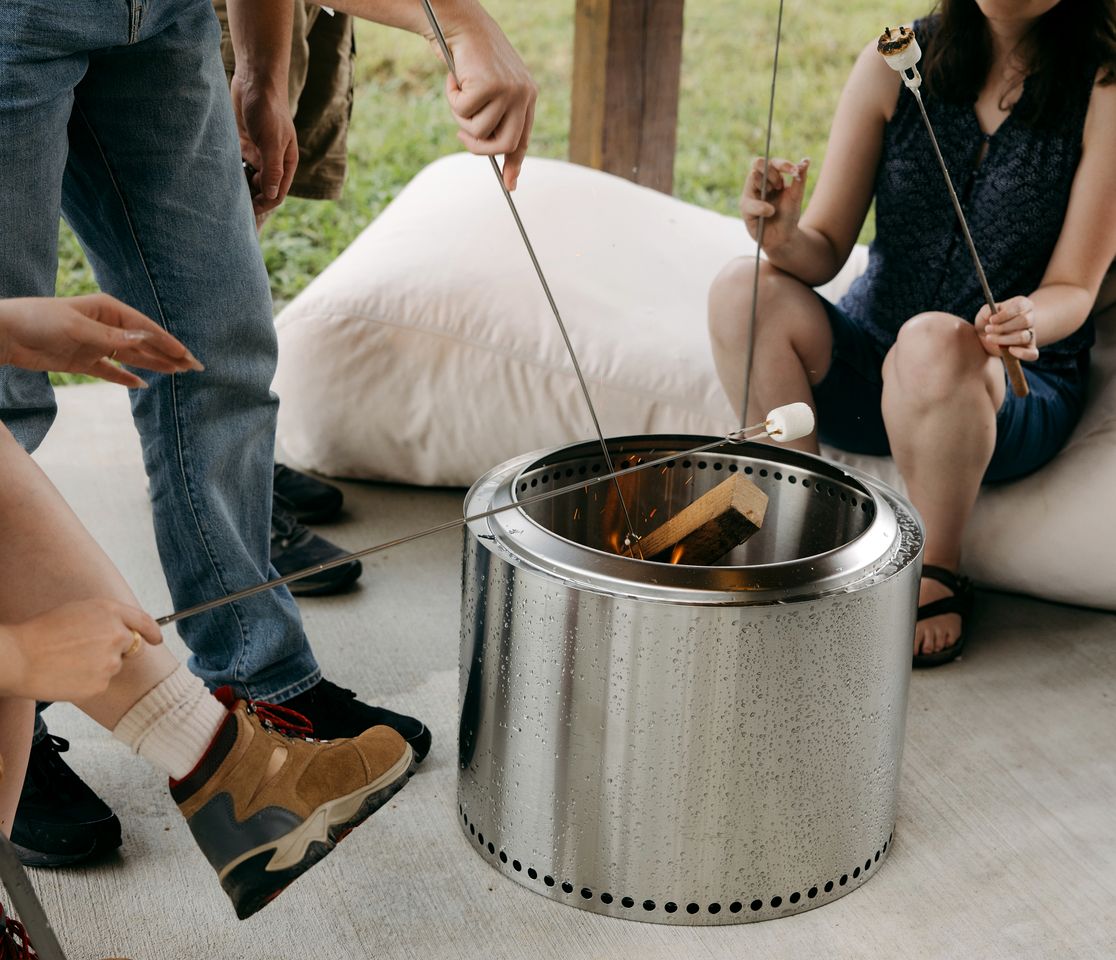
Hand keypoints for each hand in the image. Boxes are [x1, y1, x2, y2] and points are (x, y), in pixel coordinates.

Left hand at [0, 294, 203, 387]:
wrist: (5, 334)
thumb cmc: (38, 321)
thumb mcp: (76, 327)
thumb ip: (111, 337)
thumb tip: (144, 341)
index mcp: (108, 310)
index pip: (146, 329)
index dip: (168, 343)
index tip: (188, 356)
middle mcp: (106, 326)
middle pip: (144, 343)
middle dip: (169, 354)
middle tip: (195, 367)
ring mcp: (96, 344)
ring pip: (133, 357)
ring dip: (155, 365)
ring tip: (178, 373)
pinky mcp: (83, 361)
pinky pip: (111, 371)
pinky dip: (126, 378)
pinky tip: (141, 385)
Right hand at [0, 600, 162, 701]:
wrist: (19, 658)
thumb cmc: (42, 632)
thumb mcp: (79, 610)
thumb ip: (107, 617)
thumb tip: (122, 629)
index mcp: (110, 612)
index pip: (143, 621)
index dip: (152, 631)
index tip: (156, 639)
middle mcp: (116, 635)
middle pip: (129, 646)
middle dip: (115, 649)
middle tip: (87, 651)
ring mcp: (110, 661)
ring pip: (113, 666)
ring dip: (99, 665)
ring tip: (70, 661)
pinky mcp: (101, 683)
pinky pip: (101, 682)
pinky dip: (89, 680)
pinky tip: (68, 674)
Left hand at [231, 72, 297, 214]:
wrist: (255, 81)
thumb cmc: (269, 109)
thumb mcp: (272, 140)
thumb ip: (273, 168)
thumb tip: (272, 195)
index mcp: (286, 164)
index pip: (277, 193)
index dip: (264, 204)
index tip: (246, 210)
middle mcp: (272, 162)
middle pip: (263, 190)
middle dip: (250, 199)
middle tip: (230, 205)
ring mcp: (257, 154)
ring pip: (249, 180)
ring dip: (239, 187)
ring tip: (222, 193)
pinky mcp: (242, 145)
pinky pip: (237, 166)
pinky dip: (230, 173)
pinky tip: (218, 176)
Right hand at [432, 11, 536, 190]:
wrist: (462, 24)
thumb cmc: (472, 57)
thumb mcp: (490, 88)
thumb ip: (496, 115)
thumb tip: (491, 148)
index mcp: (527, 96)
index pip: (523, 139)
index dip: (515, 164)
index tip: (510, 185)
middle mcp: (524, 94)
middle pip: (505, 144)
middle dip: (479, 147)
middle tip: (462, 137)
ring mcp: (509, 90)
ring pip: (480, 130)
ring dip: (461, 116)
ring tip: (458, 92)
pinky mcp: (491, 86)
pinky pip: (464, 112)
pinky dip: (453, 98)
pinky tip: (455, 78)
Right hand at [739, 156, 809, 251]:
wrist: (783, 237)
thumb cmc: (788, 216)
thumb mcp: (796, 196)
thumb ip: (799, 178)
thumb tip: (806, 160)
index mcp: (771, 178)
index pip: (772, 162)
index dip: (782, 164)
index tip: (794, 171)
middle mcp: (758, 183)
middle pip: (758, 163)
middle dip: (772, 173)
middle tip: (780, 186)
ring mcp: (750, 194)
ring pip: (752, 177)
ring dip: (767, 186)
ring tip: (775, 199)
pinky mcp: (745, 208)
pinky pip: (750, 202)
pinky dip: (762, 207)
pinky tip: (770, 212)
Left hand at [975, 296, 1039, 361]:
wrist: (985, 337)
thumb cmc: (987, 321)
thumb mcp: (984, 313)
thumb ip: (986, 310)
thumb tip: (989, 315)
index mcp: (1022, 304)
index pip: (1020, 306)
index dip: (1005, 314)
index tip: (991, 320)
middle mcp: (1029, 318)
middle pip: (1025, 321)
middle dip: (1003, 327)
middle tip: (988, 329)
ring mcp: (1030, 334)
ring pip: (1024, 336)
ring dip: (1004, 339)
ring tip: (990, 338)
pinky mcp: (1028, 348)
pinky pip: (1032, 353)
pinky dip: (1022, 353)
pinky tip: (1009, 350)